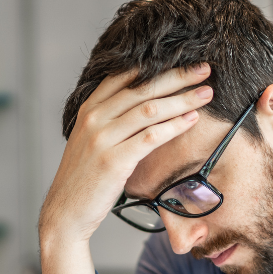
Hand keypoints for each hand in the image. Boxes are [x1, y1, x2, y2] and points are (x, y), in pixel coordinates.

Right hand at [38, 64, 212, 273]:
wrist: (65, 212)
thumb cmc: (85, 178)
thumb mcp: (90, 140)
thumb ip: (110, 119)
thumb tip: (145, 103)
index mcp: (88, 108)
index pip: (125, 76)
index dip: (157, 65)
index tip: (184, 60)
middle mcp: (94, 118)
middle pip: (142, 88)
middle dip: (177, 77)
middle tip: (204, 70)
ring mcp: (102, 139)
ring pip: (150, 109)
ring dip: (182, 99)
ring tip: (206, 93)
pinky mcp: (114, 161)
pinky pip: (151, 137)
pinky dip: (175, 126)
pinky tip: (192, 120)